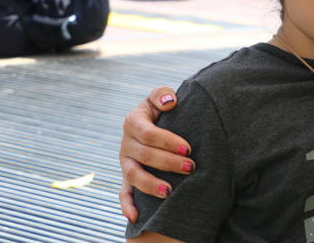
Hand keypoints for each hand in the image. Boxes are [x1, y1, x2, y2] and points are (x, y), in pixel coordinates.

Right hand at [118, 86, 191, 222]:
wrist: (154, 121)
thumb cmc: (162, 108)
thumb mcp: (159, 97)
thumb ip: (163, 95)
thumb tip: (171, 102)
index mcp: (134, 122)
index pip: (149, 133)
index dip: (167, 141)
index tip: (188, 147)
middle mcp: (127, 143)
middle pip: (144, 156)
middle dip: (168, 163)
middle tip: (191, 167)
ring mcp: (125, 162)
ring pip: (132, 176)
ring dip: (150, 185)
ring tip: (170, 192)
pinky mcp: (126, 177)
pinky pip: (123, 193)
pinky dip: (127, 206)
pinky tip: (135, 218)